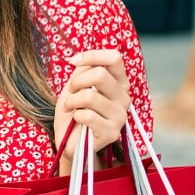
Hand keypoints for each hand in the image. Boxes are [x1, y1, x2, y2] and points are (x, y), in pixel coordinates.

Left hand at [54, 49, 130, 163]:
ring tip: (70, 107)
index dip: (91, 55)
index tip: (72, 61)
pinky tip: (77, 120)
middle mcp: (124, 98)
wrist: (69, 139)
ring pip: (90, 96)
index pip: (114, 58)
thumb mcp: (77, 84)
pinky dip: (75, 115)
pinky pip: (88, 116)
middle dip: (76, 81)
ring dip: (71, 101)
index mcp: (119, 82)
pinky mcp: (111, 133)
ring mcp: (120, 116)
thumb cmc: (74, 109)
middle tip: (70, 91)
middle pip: (100, 75)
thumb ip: (84, 69)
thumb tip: (78, 59)